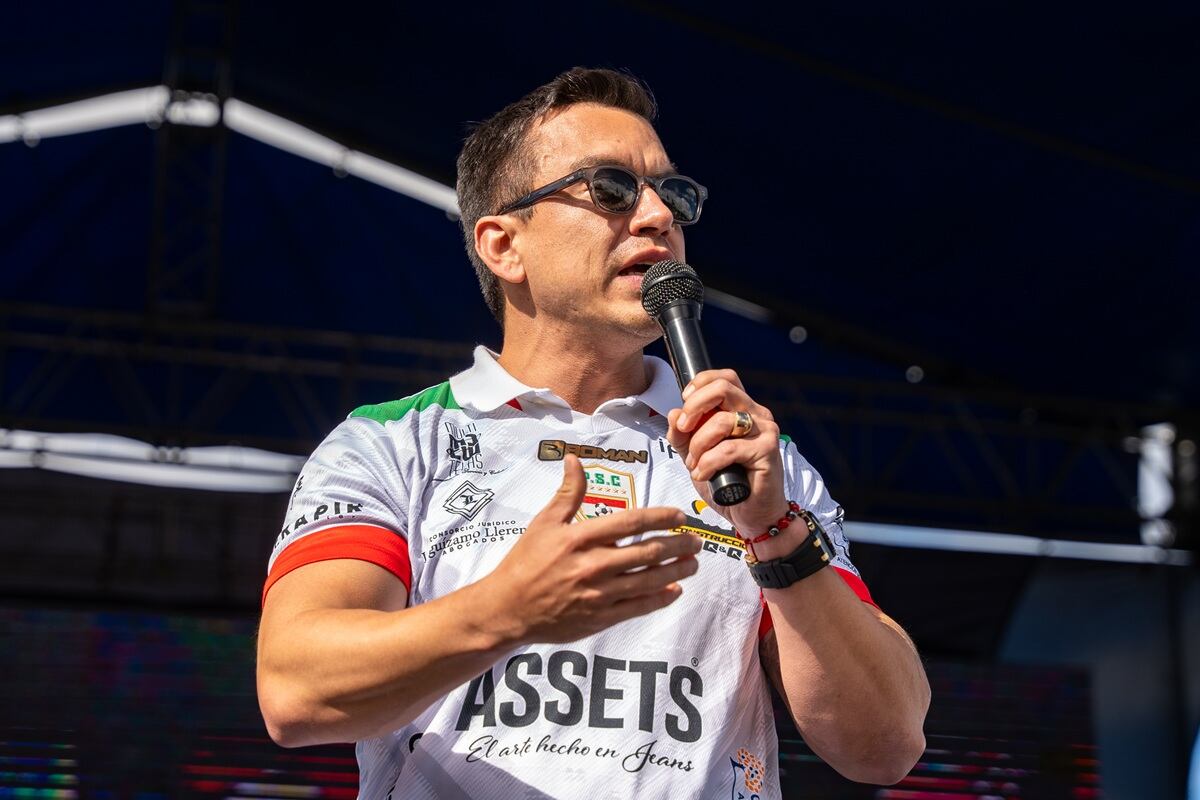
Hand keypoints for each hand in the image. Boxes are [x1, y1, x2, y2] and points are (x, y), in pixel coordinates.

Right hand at [483, 454, 699, 644]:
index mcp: (580, 538)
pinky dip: (659, 598)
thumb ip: (567, 493)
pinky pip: (637, 607)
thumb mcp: (543, 523)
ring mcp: (597, 594)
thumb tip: (575, 459)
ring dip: (676, 571)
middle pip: (646, 552)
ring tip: (693, 562)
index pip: (630, 523)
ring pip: (648, 580)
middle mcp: (592, 565)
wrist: (507, 609)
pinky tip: (674, 590)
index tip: (680, 514)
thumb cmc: (525, 562)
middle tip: (697, 540)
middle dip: (677, 545)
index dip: (660, 517)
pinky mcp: (599, 618)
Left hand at [666, 369, 791, 549]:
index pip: (724, 378)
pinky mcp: (767, 451)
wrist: (751, 516)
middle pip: (724, 388)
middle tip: (683, 430)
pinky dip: (708, 462)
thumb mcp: (695, 456)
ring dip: (699, 444)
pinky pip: (729, 448)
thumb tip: (673, 413)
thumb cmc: (727, 484)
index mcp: (742, 410)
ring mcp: (765, 431)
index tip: (684, 407)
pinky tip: (704, 474)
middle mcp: (757, 415)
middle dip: (694, 408)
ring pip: (723, 421)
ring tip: (695, 464)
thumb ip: (682, 436)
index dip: (700, 385)